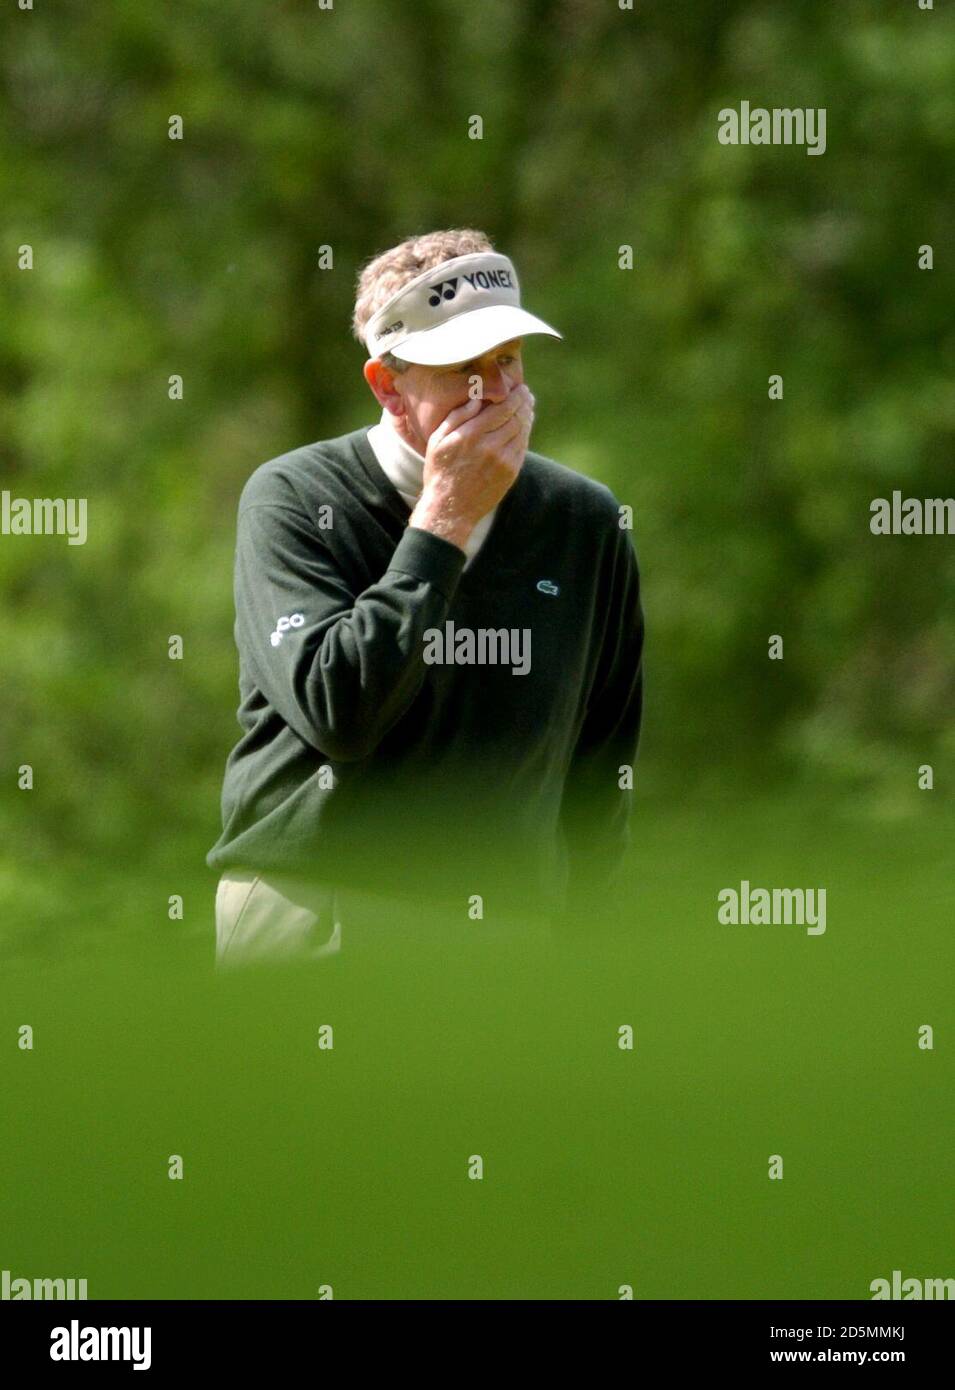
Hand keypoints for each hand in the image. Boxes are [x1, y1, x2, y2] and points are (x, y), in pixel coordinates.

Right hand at [410, 384, 534, 550]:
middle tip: (526, 393)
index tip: (518, 387)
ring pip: (522, 430)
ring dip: (527, 415)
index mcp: (471, 434)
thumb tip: (476, 397)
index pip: (502, 407)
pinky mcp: (511, 472)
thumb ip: (457, 416)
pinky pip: (522, 446)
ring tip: (527, 406)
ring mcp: (503, 460)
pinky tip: (523, 426)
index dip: (514, 395)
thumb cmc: (440, 471)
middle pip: (516, 416)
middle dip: (524, 402)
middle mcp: (490, 445)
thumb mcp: (438, 440)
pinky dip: (525, 433)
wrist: (450, 509)